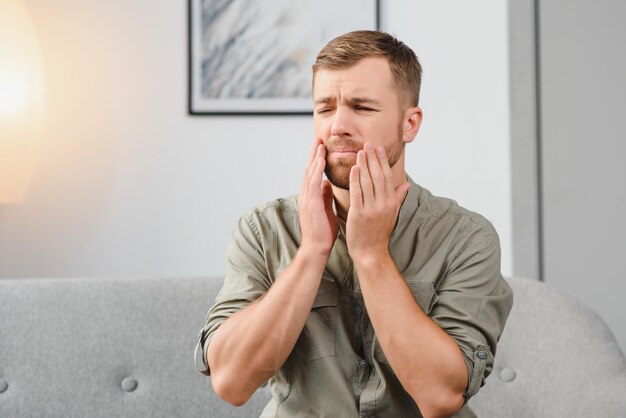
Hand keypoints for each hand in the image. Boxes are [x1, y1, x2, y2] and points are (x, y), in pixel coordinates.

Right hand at [298, 139, 338, 256]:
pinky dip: (316, 169)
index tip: (322, 147)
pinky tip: (321, 159)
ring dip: (314, 157)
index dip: (317, 160)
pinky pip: (313, 182)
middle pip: (309, 170)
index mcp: (310, 197)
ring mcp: (306, 199)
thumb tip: (327, 184)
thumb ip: (325, 197)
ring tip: (319, 143)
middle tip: (318, 138)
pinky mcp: (310, 204)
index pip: (312, 174)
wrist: (316, 249)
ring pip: (309, 173)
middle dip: (314, 154)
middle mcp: (306, 196)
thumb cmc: (323, 233)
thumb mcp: (326, 210)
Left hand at [346, 143, 409, 259]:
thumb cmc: (379, 232)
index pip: (387, 177)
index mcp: (391, 203)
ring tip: (360, 152)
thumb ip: (397, 197)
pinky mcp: (359, 214)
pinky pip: (357, 193)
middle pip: (378, 176)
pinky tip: (353, 168)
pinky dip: (355, 179)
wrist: (370, 252)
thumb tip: (407, 183)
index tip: (378, 149)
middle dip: (373, 159)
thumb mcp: (392, 213)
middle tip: (368, 144)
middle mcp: (383, 204)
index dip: (382, 161)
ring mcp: (371, 209)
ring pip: (367, 182)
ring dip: (363, 165)